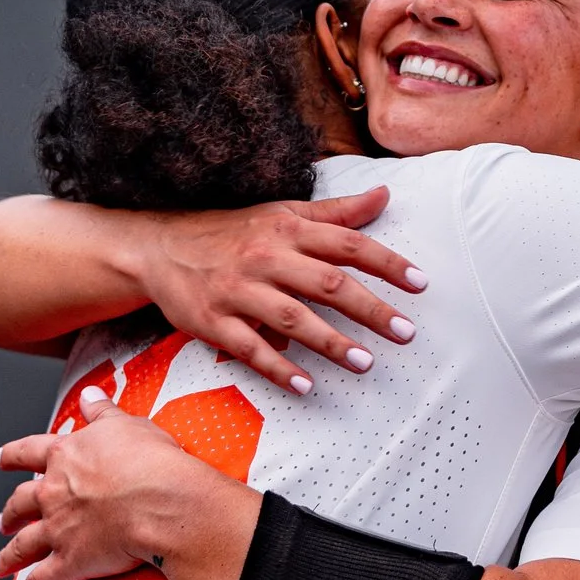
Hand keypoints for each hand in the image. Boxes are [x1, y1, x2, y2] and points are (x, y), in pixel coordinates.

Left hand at [0, 389, 259, 579]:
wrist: (158, 499)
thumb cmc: (149, 461)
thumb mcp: (127, 424)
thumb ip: (103, 412)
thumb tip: (89, 395)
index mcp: (65, 457)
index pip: (29, 452)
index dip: (13, 456)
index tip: (1, 459)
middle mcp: (54, 493)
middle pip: (20, 503)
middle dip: (10, 513)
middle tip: (2, 519)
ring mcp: (57, 529)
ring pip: (22, 546)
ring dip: (7, 558)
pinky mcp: (68, 562)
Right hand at [127, 190, 424, 394]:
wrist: (160, 248)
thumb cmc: (232, 232)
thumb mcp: (282, 214)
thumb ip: (336, 212)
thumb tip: (384, 195)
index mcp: (287, 230)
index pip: (347, 244)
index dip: (387, 263)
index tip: (420, 284)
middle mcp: (265, 258)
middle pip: (327, 283)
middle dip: (370, 309)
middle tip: (405, 333)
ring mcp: (238, 291)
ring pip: (292, 318)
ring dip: (331, 343)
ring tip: (366, 364)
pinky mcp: (214, 321)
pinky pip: (250, 349)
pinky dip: (279, 368)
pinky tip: (307, 385)